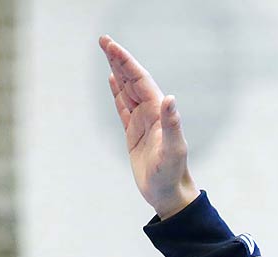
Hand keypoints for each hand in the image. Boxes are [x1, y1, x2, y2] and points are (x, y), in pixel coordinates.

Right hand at [100, 35, 198, 219]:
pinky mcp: (134, 133)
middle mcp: (151, 114)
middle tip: (103, 40)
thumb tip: (169, 99)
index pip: (140, 81)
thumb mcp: (174, 150)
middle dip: (119, 60)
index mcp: (158, 113)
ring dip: (116, 71)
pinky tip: (112, 80)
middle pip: (132, 80)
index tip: (111, 45)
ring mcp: (142, 122)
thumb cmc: (172, 175)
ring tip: (107, 52)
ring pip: (126, 90)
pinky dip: (117, 92)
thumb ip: (172, 124)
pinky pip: (123, 107)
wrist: (170, 194)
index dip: (126, 62)